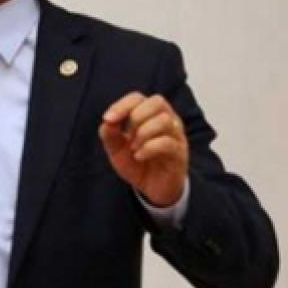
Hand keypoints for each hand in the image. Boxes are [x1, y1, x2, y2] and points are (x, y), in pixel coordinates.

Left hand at [98, 92, 188, 207]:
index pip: (138, 98)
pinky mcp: (180, 153)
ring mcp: (176, 136)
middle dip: (136, 116)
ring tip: (134, 149)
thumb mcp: (116, 150)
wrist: (152, 189)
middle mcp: (167, 120)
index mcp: (150, 115)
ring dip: (143, 133)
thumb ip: (109, 134)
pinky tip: (139, 156)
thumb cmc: (137, 163)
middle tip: (128, 136)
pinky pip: (167, 142)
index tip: (108, 119)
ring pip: (164, 120)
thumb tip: (107, 120)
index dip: (122, 105)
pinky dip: (149, 148)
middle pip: (157, 102)